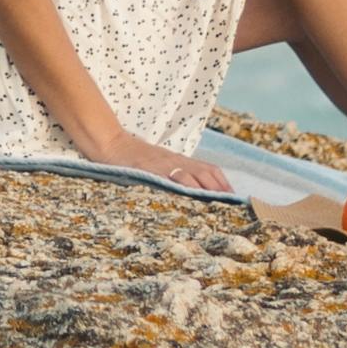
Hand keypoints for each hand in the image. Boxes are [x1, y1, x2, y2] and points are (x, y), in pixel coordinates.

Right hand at [108, 138, 235, 195]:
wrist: (112, 144)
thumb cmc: (135, 159)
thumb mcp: (159, 165)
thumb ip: (175, 174)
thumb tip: (193, 191)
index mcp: (179, 160)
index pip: (209, 169)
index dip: (223, 182)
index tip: (234, 197)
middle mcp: (175, 160)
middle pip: (205, 172)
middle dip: (220, 188)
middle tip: (231, 203)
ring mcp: (162, 164)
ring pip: (190, 175)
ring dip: (205, 188)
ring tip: (217, 201)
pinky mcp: (148, 168)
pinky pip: (168, 176)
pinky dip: (181, 185)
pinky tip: (189, 195)